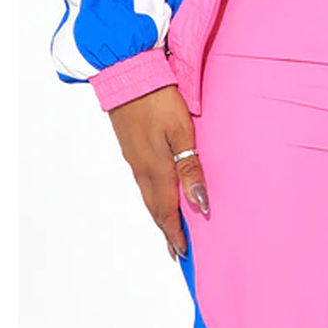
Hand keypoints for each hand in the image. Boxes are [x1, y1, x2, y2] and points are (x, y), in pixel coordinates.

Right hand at [107, 84, 209, 261]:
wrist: (128, 75)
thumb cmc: (159, 100)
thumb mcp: (182, 131)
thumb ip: (190, 168)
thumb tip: (200, 202)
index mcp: (156, 167)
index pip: (166, 209)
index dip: (175, 232)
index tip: (182, 252)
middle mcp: (142, 167)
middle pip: (155, 206)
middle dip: (166, 229)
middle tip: (176, 249)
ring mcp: (134, 157)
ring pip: (147, 194)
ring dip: (159, 213)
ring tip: (169, 227)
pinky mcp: (131, 146)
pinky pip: (143, 180)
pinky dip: (152, 196)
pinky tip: (158, 193)